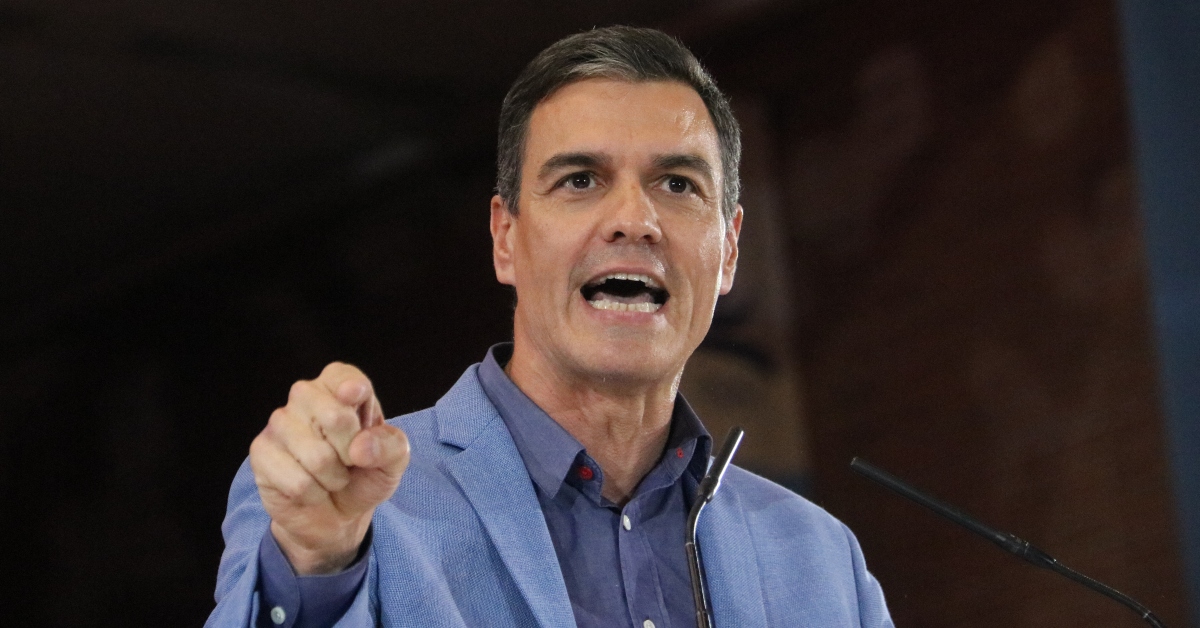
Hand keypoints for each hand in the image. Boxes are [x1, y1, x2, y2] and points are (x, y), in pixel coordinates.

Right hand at [249, 362, 408, 574]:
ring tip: (331, 476)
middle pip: (336, 418)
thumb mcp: (393, 461)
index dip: (353, 387)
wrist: (334, 514)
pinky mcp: (261, 451)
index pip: (342, 376)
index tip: (355, 396)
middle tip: (350, 460)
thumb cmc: (364, 475)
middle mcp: (305, 396)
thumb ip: (390, 447)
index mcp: (338, 386)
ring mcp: (279, 422)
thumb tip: (360, 447)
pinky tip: (311, 489)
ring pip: (317, 457)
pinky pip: (297, 481)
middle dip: (352, 452)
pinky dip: (313, 494)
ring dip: (334, 478)